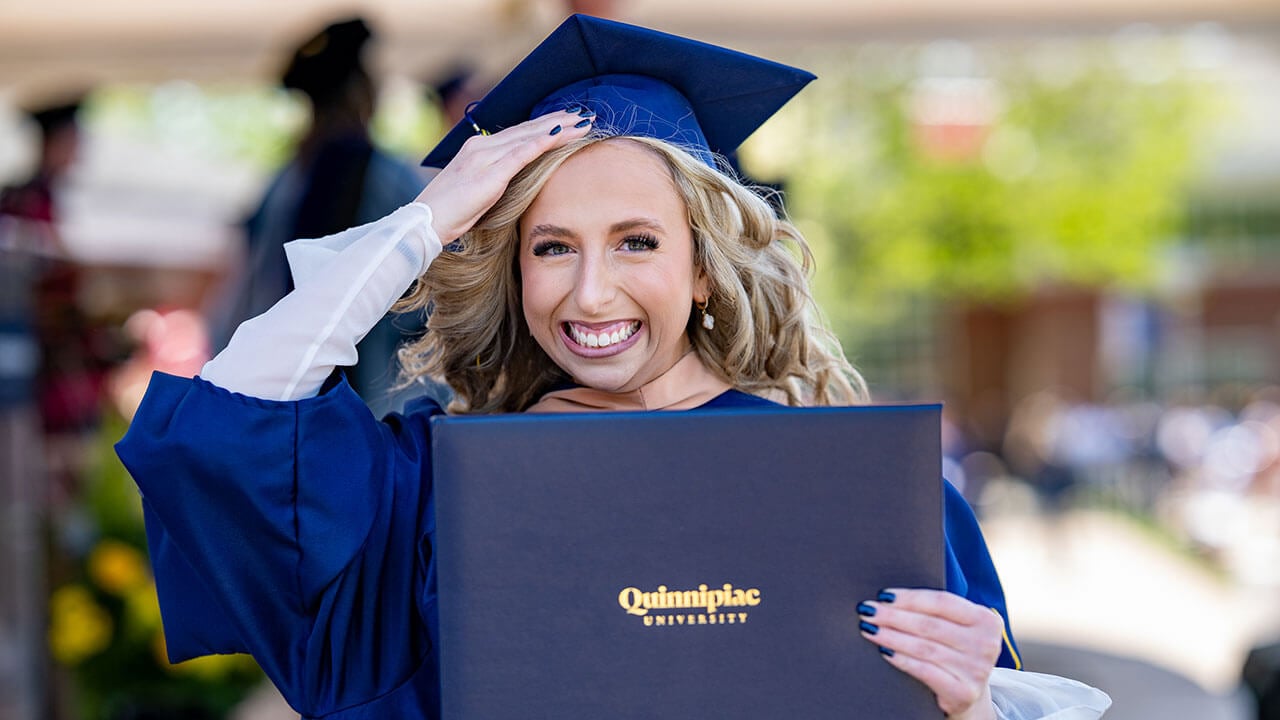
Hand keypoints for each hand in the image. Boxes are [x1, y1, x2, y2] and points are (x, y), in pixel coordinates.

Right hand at [415, 108, 593, 242]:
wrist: (427, 222)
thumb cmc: (450, 212)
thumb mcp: (477, 191)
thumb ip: (494, 179)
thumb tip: (513, 182)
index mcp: (478, 148)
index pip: (518, 132)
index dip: (544, 125)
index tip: (567, 120)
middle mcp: (481, 146)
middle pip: (527, 129)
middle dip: (557, 120)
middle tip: (584, 115)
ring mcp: (484, 157)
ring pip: (528, 137)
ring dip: (558, 129)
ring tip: (582, 124)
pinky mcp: (489, 173)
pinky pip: (521, 154)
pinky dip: (542, 143)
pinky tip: (560, 135)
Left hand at [857, 588, 1002, 718]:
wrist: (967, 693)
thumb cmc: (955, 651)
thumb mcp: (957, 627)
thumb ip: (936, 610)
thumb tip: (889, 597)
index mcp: (987, 620)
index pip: (942, 602)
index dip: (910, 598)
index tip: (883, 595)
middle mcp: (986, 644)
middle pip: (930, 625)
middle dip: (893, 616)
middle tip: (868, 611)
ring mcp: (976, 669)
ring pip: (924, 647)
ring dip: (891, 636)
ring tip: (869, 629)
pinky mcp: (964, 692)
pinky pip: (925, 671)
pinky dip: (902, 660)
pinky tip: (884, 651)